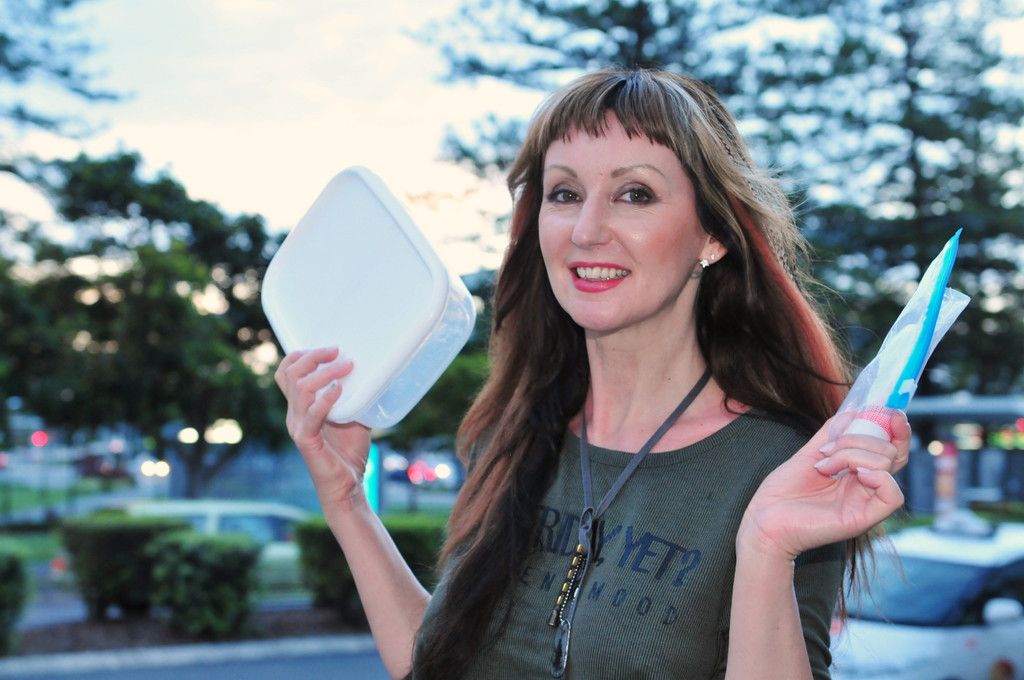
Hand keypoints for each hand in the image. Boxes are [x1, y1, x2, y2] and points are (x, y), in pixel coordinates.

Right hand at [274, 347, 371, 510]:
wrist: (347, 485)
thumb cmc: (349, 451)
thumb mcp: (354, 415)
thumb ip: (356, 396)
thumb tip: (374, 372)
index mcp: (300, 406)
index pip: (286, 372)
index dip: (302, 355)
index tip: (330, 349)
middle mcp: (294, 414)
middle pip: (290, 374)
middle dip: (313, 357)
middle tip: (338, 352)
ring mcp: (298, 426)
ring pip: (301, 388)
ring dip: (325, 373)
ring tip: (347, 368)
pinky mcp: (306, 441)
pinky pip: (311, 415)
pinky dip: (325, 399)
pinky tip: (340, 390)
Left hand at [738, 410, 910, 561]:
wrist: (764, 520)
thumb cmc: (782, 492)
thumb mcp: (810, 453)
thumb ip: (833, 432)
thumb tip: (856, 411)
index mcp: (856, 474)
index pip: (890, 448)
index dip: (896, 428)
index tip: (889, 411)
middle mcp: (865, 488)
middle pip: (889, 451)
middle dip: (858, 438)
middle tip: (826, 449)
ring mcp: (866, 503)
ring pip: (886, 464)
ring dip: (851, 454)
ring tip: (823, 466)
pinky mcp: (864, 519)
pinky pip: (893, 495)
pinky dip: (876, 475)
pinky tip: (852, 473)